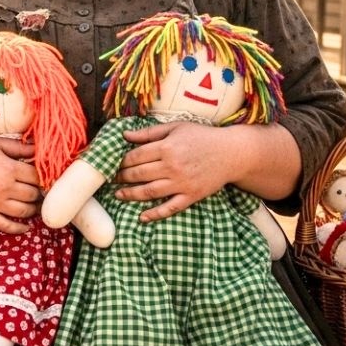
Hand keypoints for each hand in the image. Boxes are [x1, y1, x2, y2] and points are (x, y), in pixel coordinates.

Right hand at [0, 136, 39, 233]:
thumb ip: (17, 147)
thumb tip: (38, 149)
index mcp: (8, 168)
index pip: (36, 177)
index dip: (42, 177)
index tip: (43, 178)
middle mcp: (4, 187)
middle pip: (33, 195)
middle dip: (38, 193)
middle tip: (39, 192)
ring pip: (24, 211)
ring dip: (33, 209)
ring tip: (33, 205)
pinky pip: (6, 226)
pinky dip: (19, 228)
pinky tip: (26, 226)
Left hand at [114, 121, 230, 222]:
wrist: (232, 153)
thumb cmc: (202, 137)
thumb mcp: (175, 128)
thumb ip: (149, 133)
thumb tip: (125, 135)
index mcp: (166, 148)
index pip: (135, 157)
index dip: (121, 161)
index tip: (113, 163)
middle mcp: (172, 167)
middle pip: (139, 174)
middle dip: (122, 177)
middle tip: (112, 179)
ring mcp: (182, 183)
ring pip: (150, 192)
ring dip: (131, 195)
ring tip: (118, 195)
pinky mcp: (191, 196)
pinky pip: (170, 208)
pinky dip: (155, 214)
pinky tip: (142, 217)